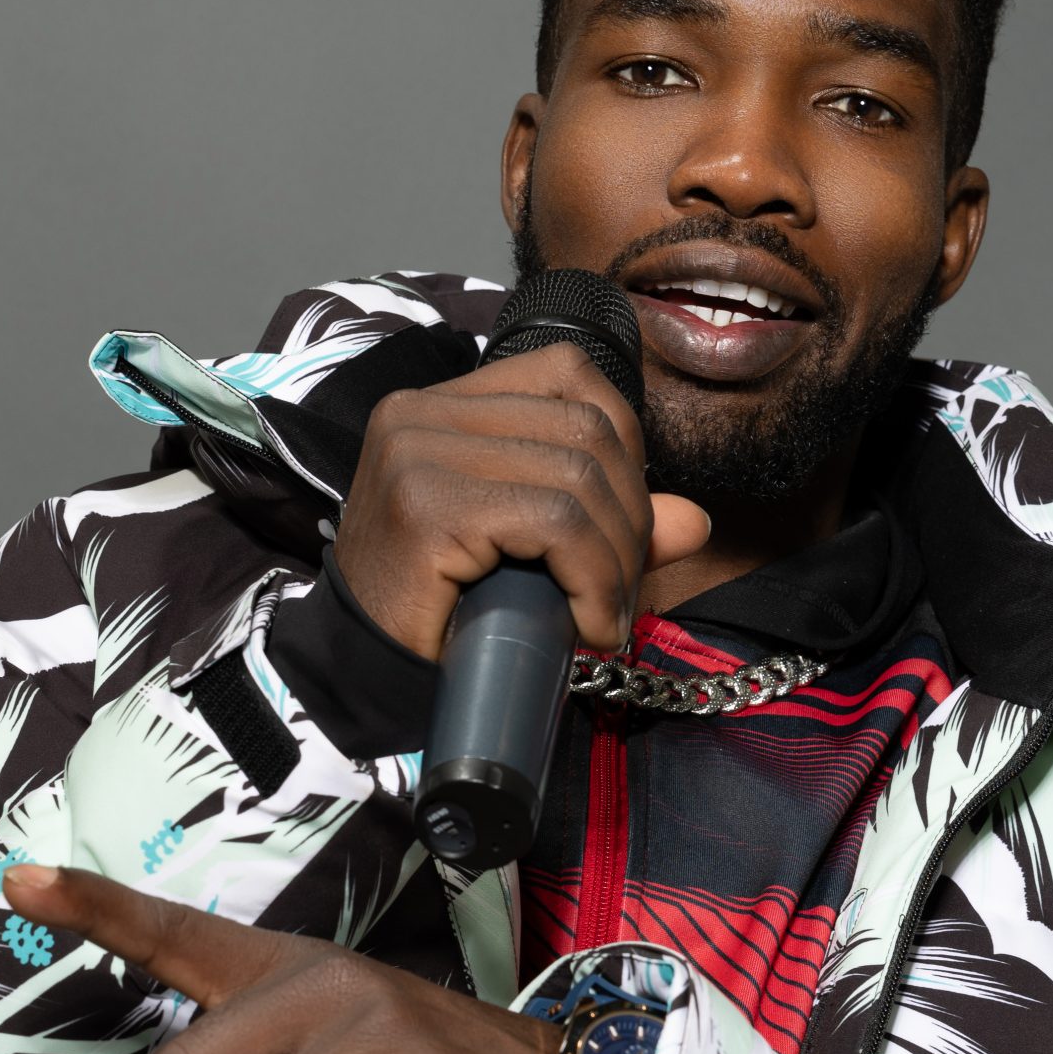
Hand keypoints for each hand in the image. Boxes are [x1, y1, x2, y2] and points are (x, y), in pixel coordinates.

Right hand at [336, 340, 711, 659]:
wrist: (359, 679)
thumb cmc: (437, 613)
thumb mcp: (528, 553)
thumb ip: (604, 523)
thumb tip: (694, 521)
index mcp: (440, 405)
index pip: (567, 374)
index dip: (624, 444)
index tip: (621, 523)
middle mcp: (422, 412)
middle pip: (585, 429)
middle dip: (629, 518)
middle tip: (619, 592)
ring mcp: (418, 452)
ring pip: (578, 478)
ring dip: (614, 560)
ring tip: (603, 615)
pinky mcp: (427, 506)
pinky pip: (555, 523)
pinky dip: (592, 579)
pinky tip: (587, 626)